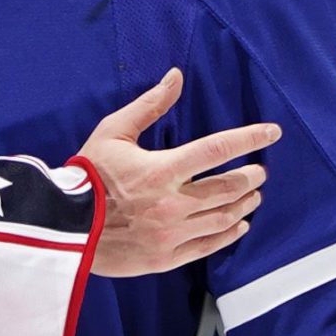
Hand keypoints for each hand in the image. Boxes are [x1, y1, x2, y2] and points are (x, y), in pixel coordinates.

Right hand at [79, 68, 277, 276]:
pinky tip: (239, 227)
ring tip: (253, 197)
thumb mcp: (114, 132)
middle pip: (228, 188)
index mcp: (162, 169)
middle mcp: (172, 203)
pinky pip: (207, 247)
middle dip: (251, 178)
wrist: (62, 227)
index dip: (249, 138)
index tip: (272, 133)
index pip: (217, 149)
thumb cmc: (87, 176)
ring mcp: (170, 234)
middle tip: (260, 172)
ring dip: (244, 205)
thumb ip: (150, 106)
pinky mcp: (164, 258)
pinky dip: (228, 235)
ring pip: (222, 219)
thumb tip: (177, 76)